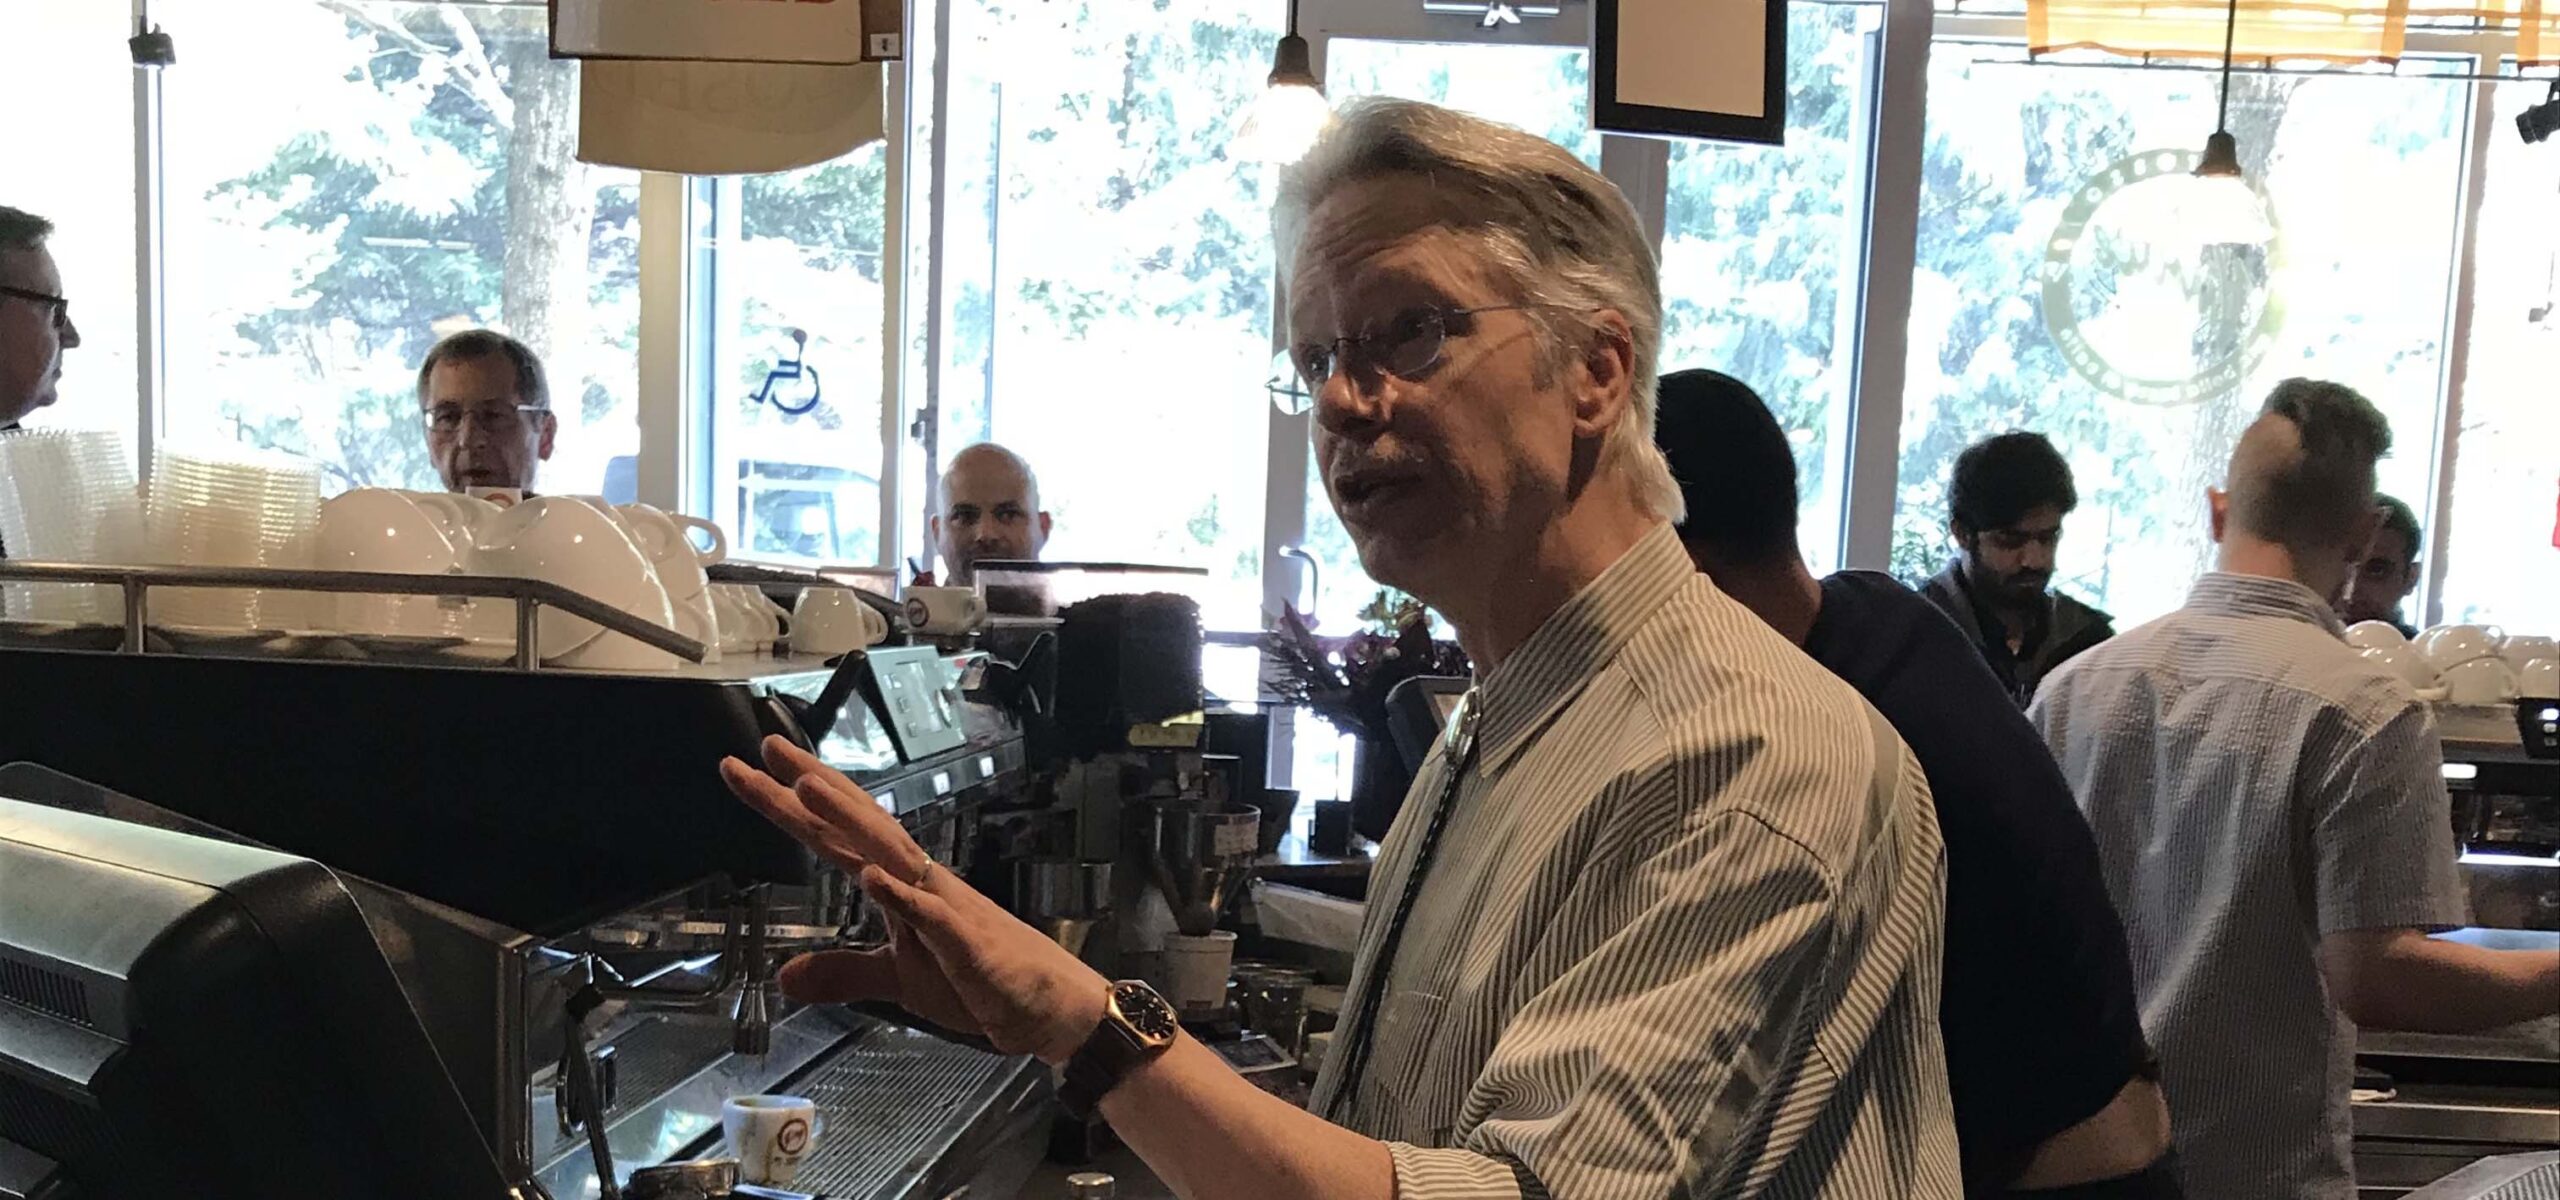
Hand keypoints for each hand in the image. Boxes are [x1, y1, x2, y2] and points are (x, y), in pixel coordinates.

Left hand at [719, 736, 1107, 1064]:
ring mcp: (945, 908)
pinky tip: (871, 877)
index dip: (791, 805)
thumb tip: (785, 978)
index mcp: (900, 886)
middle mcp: (919, 882)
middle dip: (812, 785)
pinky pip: (931, 915)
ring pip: (891, 851)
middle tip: (767, 745)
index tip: (749, 770)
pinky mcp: (968, 945)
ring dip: (849, 818)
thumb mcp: (897, 981)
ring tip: (806, 787)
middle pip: (858, 824)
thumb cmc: (982, 983)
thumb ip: (842, 973)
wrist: (1049, 1009)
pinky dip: (900, 895)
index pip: (836, 836)